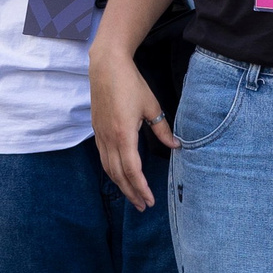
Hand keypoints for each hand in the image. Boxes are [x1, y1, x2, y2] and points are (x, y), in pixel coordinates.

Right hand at [87, 48, 169, 211]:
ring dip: (121, 185)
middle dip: (131, 193)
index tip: (150, 200)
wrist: (106, 67)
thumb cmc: (130, 83)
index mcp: (124, 134)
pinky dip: (113, 171)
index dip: (141, 187)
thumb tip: (176, 146)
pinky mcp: (97, 130)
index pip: (132, 170)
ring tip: (133, 197)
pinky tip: (121, 176)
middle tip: (144, 206)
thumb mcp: (151, 106)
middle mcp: (109, 138)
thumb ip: (163, 129)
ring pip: (108, 168)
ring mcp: (100, 135)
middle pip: (118, 175)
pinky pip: (104, 158)